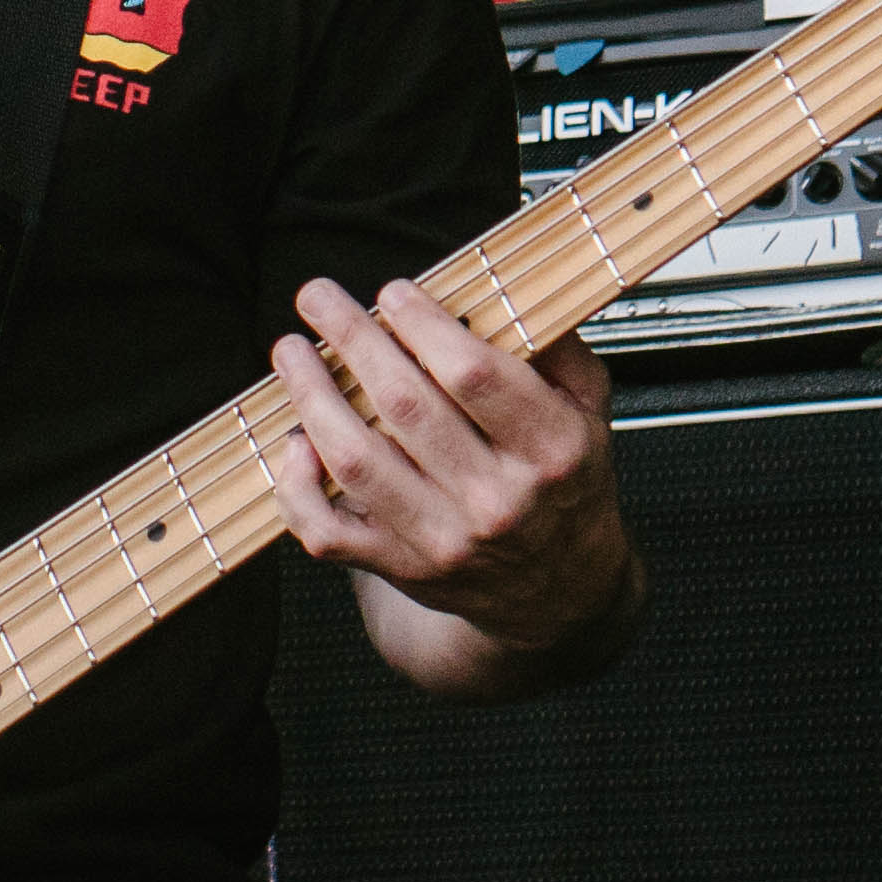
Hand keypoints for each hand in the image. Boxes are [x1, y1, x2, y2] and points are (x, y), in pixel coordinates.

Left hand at [269, 277, 638, 664]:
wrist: (560, 591)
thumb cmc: (565, 485)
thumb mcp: (589, 412)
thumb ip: (556, 350)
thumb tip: (500, 291)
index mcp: (549, 449)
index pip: (473, 374)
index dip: (422, 325)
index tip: (392, 294)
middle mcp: (496, 498)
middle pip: (404, 405)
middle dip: (352, 339)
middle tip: (319, 299)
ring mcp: (444, 539)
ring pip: (356, 461)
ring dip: (312, 397)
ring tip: (292, 353)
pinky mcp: (402, 567)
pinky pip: (328, 531)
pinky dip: (298, 488)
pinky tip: (296, 443)